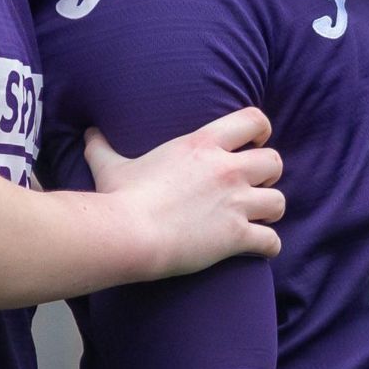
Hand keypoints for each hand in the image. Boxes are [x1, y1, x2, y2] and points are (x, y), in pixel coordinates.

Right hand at [87, 107, 284, 281]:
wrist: (129, 233)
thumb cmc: (121, 198)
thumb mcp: (110, 166)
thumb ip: (102, 147)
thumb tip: (88, 133)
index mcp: (203, 144)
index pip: (254, 120)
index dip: (259, 131)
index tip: (250, 144)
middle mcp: (227, 169)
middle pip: (274, 161)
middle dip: (267, 174)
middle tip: (251, 185)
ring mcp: (236, 203)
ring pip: (279, 201)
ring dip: (270, 210)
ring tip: (257, 217)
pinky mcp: (237, 236)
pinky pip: (272, 241)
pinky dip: (268, 246)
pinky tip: (257, 248)